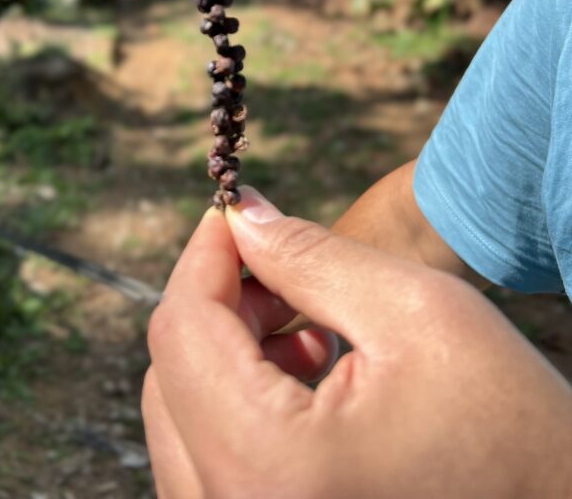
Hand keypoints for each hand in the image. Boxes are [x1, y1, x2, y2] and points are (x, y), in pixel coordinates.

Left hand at [143, 187, 571, 498]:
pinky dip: (236, 405)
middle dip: (216, 302)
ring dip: (225, 354)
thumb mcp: (413, 312)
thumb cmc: (508, 426)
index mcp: (270, 467)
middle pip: (171, 376)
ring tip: (304, 328)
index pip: (183, 330)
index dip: (204, 253)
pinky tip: (304, 379)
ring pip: (182, 420)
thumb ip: (308, 255)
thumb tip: (240, 215)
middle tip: (276, 265)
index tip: (235, 212)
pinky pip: (208, 463)